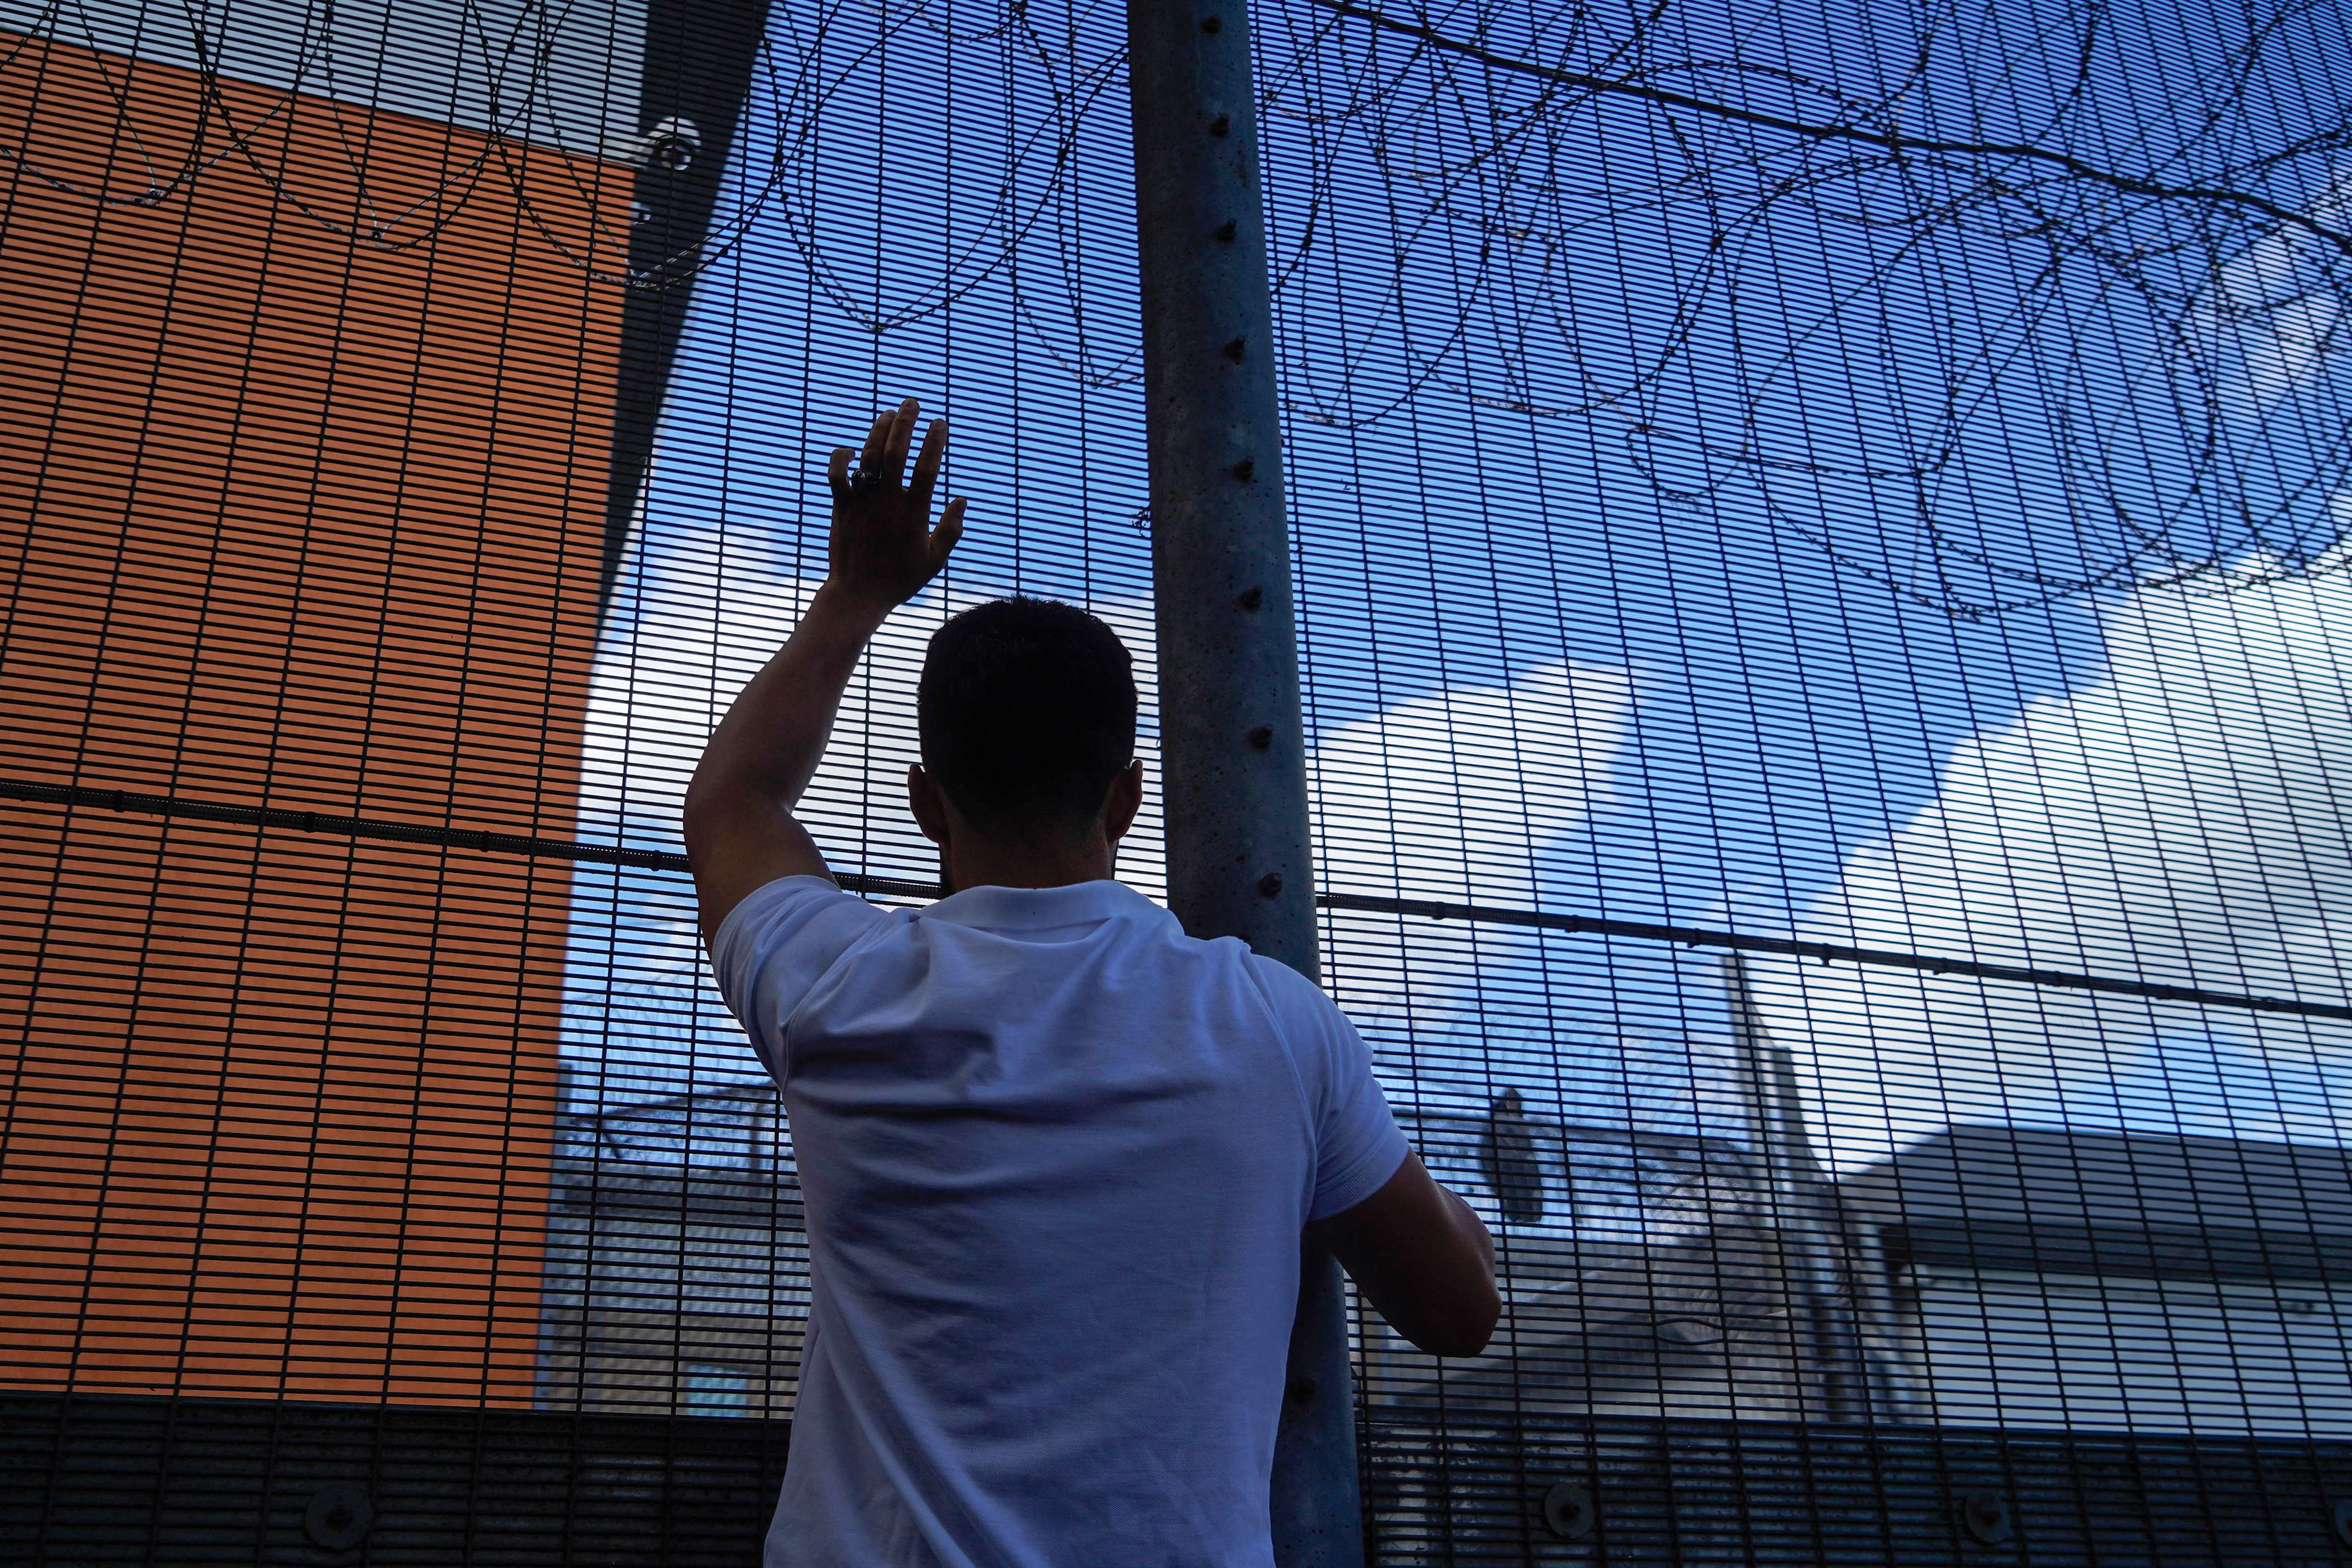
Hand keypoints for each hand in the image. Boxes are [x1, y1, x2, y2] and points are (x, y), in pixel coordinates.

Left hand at [823, 399, 967, 618]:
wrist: (858, 595)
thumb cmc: (899, 579)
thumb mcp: (934, 560)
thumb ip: (951, 530)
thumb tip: (962, 499)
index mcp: (914, 512)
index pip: (927, 466)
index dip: (934, 440)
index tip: (940, 423)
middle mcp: (888, 502)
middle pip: (896, 451)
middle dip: (905, 422)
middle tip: (911, 403)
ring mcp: (862, 502)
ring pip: (868, 456)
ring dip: (877, 431)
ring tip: (887, 414)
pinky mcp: (841, 507)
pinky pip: (836, 475)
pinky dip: (840, 458)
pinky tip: (850, 448)